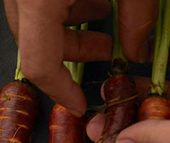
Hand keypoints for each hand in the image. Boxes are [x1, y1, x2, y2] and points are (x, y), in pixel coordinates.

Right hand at [3, 0, 158, 115]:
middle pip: (33, 43)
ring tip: (104, 17)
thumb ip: (136, 15)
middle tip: (107, 51)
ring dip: (67, 27)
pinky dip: (61, 4)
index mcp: (37, 0)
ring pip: (32, 20)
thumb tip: (137, 50)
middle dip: (70, 54)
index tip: (79, 104)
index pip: (39, 64)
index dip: (60, 91)